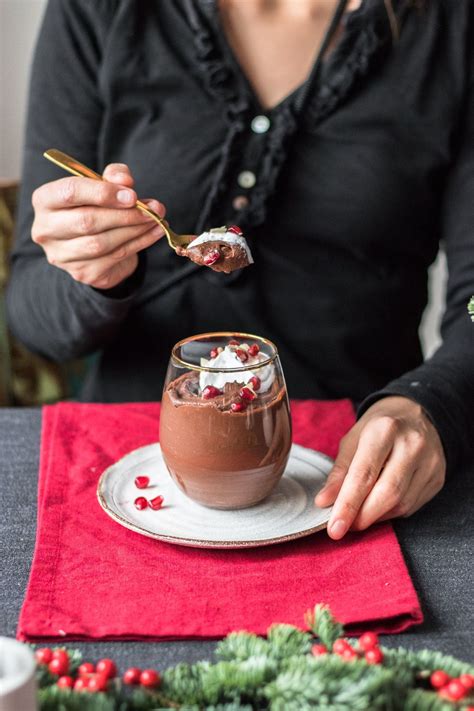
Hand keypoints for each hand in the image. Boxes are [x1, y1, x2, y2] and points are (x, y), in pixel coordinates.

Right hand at [32, 163, 164, 288]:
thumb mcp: (103, 185)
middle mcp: (46, 230)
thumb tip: (125, 181)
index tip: (132, 195)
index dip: (103, 193)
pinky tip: (153, 233)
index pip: (70, 192)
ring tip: (156, 219)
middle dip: (124, 215)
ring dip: (134, 230)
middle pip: (87, 221)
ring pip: (102, 243)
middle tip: (152, 209)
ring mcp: (62, 256)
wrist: (95, 245)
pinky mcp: (82, 273)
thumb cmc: (95, 206)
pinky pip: (114, 257)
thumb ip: (113, 176)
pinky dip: (139, 243)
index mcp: (45, 200)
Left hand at [315, 396, 445, 538]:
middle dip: (362, 517)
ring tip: (358, 515)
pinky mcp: (437, 477)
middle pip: (387, 494)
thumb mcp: (353, 440)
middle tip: (343, 527)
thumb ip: (339, 472)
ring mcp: (430, 462)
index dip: (347, 505)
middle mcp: (412, 445)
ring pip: (401, 504)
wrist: (415, 415)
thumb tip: (324, 501)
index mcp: (384, 430)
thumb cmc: (378, 428)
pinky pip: (412, 506)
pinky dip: (390, 512)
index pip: (364, 475)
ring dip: (375, 516)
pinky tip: (379, 506)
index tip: (334, 528)